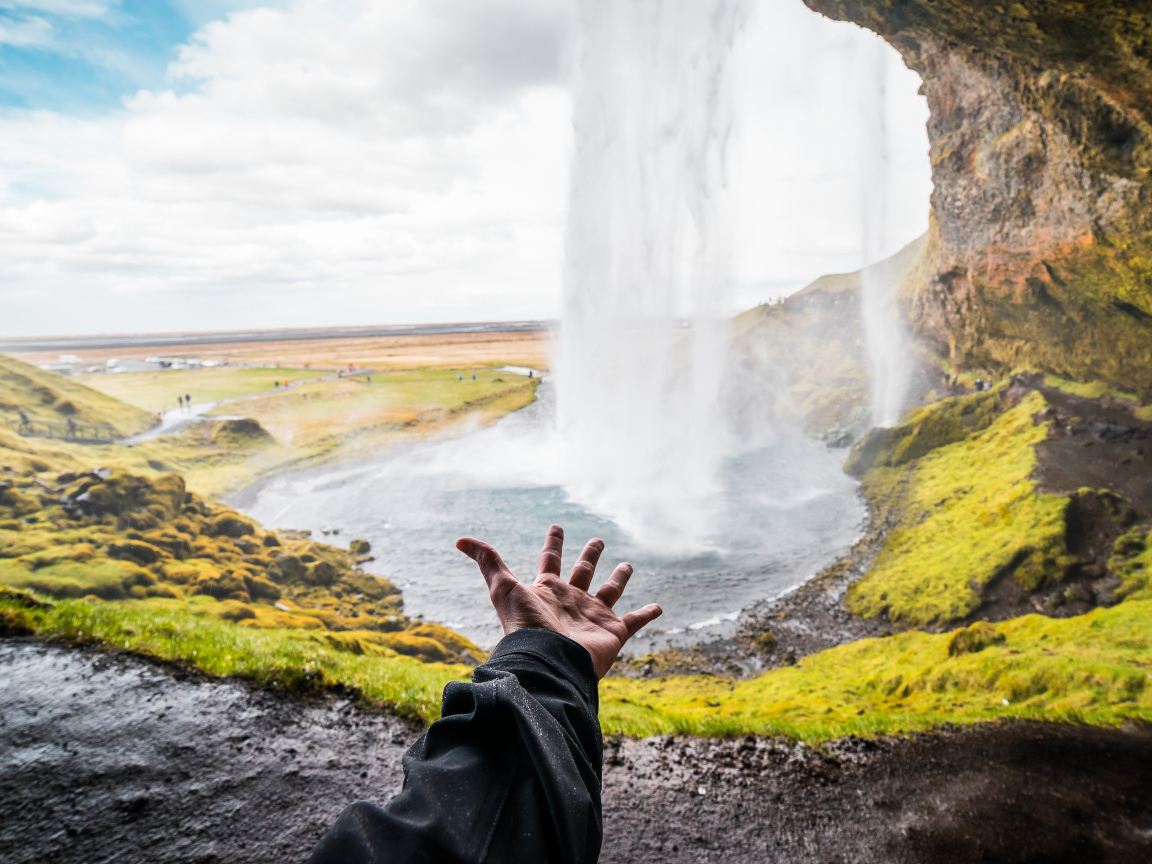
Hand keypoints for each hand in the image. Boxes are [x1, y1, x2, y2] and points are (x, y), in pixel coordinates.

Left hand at [456, 525, 661, 678]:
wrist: (551, 661)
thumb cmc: (527, 626)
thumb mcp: (503, 587)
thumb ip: (487, 561)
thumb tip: (460, 539)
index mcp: (548, 589)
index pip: (550, 559)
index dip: (553, 541)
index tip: (557, 526)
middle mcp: (571, 600)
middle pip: (582, 572)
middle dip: (590, 555)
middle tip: (598, 539)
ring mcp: (592, 615)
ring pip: (609, 591)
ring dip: (619, 578)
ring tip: (627, 566)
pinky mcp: (612, 631)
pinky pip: (634, 621)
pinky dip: (646, 614)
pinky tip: (658, 607)